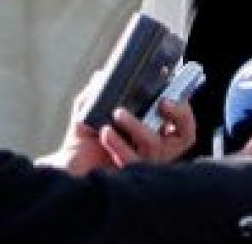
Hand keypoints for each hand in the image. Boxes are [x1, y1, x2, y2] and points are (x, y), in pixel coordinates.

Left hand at [37, 72, 196, 173]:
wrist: (66, 169)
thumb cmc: (83, 142)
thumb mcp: (89, 112)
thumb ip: (97, 93)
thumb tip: (102, 76)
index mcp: (153, 132)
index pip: (183, 123)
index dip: (183, 109)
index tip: (168, 95)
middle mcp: (155, 150)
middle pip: (185, 135)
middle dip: (178, 115)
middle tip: (162, 102)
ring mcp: (145, 165)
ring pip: (155, 145)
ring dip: (138, 125)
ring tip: (118, 113)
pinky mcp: (130, 176)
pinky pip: (132, 159)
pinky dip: (119, 143)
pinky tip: (106, 133)